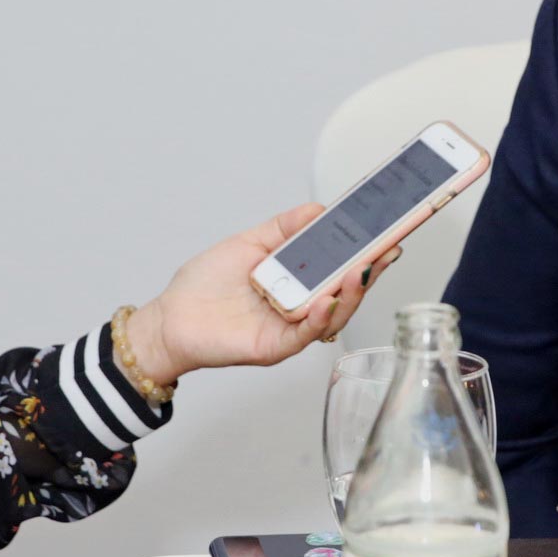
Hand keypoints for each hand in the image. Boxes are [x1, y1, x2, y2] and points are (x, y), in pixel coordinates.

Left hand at [123, 204, 403, 384]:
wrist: (170, 318)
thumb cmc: (203, 286)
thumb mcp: (248, 244)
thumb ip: (284, 229)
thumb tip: (319, 209)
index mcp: (297, 282)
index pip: (340, 268)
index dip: (365, 254)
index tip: (386, 235)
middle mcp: (300, 307)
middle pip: (346, 293)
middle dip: (369, 271)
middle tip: (386, 250)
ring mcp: (290, 328)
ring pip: (334, 316)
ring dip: (350, 294)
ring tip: (358, 272)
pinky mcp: (275, 347)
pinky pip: (305, 334)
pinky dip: (319, 318)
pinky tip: (325, 300)